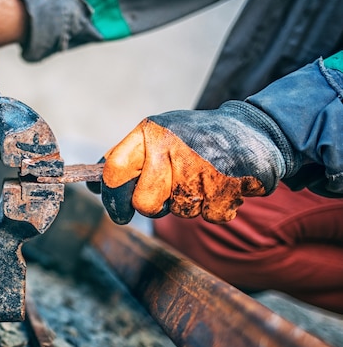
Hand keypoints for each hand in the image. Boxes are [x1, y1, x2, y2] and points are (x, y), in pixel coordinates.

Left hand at [89, 101, 287, 223]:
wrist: (253, 130)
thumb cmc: (194, 137)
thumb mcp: (157, 134)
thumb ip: (126, 158)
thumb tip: (93, 185)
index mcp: (151, 133)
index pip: (114, 171)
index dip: (112, 196)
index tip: (119, 210)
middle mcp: (173, 147)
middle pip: (145, 204)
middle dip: (155, 206)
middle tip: (168, 192)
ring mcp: (201, 168)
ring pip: (178, 212)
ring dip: (187, 203)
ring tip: (201, 178)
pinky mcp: (228, 186)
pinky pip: (209, 216)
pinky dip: (214, 206)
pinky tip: (220, 184)